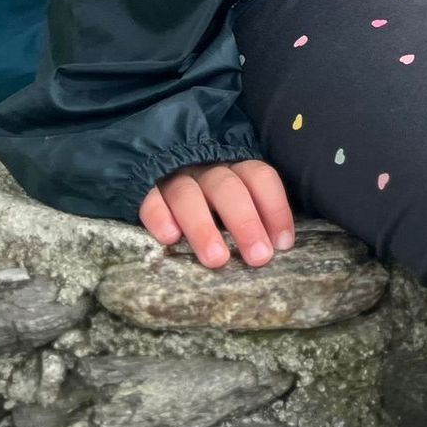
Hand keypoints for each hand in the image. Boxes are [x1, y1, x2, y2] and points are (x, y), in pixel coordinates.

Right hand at [138, 160, 295, 269]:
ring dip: (204, 227)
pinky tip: (170, 238)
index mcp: (233, 167)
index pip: (260, 177)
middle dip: (245, 223)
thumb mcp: (232, 197)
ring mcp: (172, 176)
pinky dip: (160, 216)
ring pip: (188, 196)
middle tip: (259, 257)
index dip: (275, 208)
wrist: (153, 167)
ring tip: (217, 260)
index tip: (283, 244)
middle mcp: (205, 168)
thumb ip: (252, 213)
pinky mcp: (143, 188)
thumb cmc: (206, 198)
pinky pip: (149, 199)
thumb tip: (278, 247)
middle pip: (228, 189)